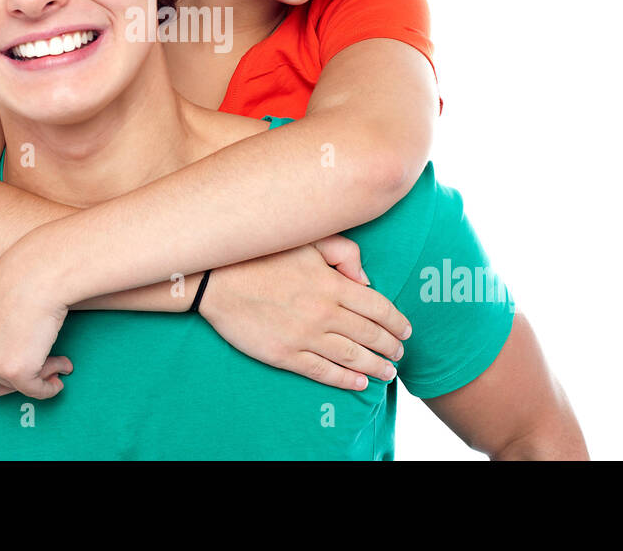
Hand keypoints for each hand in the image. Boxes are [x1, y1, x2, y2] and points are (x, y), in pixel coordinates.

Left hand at [0, 252, 73, 399]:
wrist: (38, 273)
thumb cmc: (18, 282)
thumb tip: (4, 363)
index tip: (10, 372)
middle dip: (13, 382)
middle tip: (35, 369)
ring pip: (14, 388)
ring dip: (36, 377)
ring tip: (55, 357)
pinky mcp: (15, 371)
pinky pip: (36, 390)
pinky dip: (50, 386)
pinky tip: (63, 367)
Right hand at [198, 234, 411, 390]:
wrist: (216, 279)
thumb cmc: (262, 254)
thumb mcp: (308, 240)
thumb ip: (343, 252)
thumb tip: (366, 279)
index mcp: (332, 284)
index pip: (378, 307)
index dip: (397, 322)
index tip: (406, 330)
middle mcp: (324, 313)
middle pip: (370, 335)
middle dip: (390, 347)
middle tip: (400, 354)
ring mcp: (305, 337)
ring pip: (352, 357)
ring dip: (375, 367)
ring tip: (387, 373)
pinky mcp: (285, 355)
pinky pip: (323, 372)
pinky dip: (345, 380)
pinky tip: (359, 383)